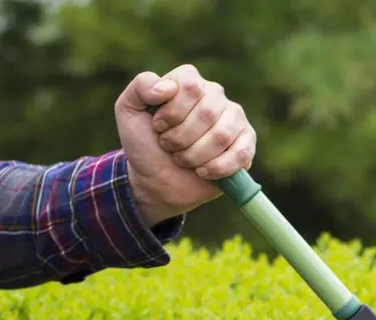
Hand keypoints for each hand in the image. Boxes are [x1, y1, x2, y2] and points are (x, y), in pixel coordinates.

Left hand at [115, 64, 256, 226]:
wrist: (156, 181)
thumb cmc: (144, 144)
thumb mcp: (128, 111)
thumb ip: (141, 87)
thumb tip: (167, 87)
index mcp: (189, 81)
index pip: (190, 85)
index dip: (172, 112)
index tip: (157, 127)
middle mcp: (215, 95)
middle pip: (207, 112)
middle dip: (181, 138)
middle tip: (169, 147)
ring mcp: (234, 119)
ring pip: (222, 135)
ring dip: (195, 155)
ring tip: (183, 160)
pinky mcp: (247, 144)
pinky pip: (241, 153)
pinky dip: (217, 167)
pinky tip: (203, 172)